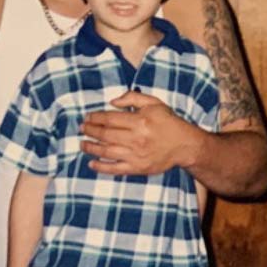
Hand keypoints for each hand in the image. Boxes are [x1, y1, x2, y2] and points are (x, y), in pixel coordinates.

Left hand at [80, 91, 200, 175]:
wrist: (184, 145)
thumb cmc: (168, 122)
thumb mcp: (154, 103)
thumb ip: (132, 98)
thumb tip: (112, 102)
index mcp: (139, 121)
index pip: (110, 119)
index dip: (95, 118)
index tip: (87, 117)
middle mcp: (136, 139)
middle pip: (105, 135)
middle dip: (90, 131)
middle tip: (82, 128)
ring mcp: (136, 155)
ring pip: (107, 152)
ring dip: (91, 148)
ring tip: (82, 144)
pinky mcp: (138, 168)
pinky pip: (115, 169)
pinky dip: (101, 167)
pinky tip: (92, 163)